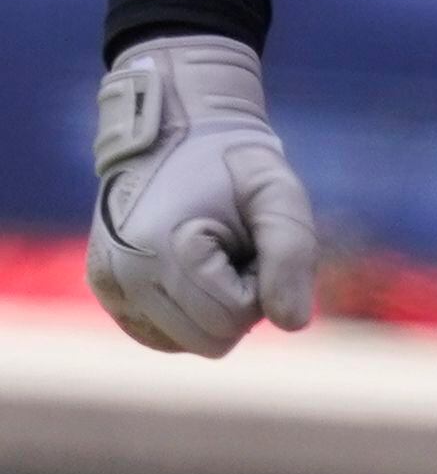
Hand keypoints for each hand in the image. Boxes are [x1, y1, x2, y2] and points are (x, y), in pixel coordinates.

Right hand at [87, 36, 319, 355]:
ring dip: (215, 305)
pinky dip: (189, 311)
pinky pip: (163, 335)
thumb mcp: (277, 193)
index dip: (261, 279)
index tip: (251, 235)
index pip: (235, 317)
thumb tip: (293, 323)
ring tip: (214, 252)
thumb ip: (293, 254)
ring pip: (187, 342)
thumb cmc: (233, 163)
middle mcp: (122, 277)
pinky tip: (192, 267)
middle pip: (211, 339)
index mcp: (161, 251)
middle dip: (240, 298)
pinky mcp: (106, 292)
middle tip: (236, 245)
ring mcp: (108, 288)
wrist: (176, 130)